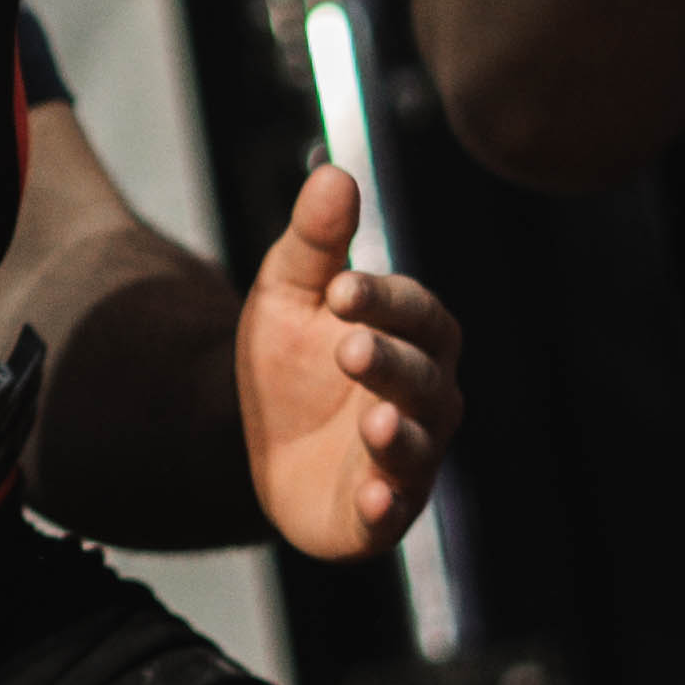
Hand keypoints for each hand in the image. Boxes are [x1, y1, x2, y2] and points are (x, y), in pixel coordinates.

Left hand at [229, 160, 462, 565]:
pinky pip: (393, 511)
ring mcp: (408, 457)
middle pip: (425, 377)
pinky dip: (385, 504)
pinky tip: (370, 497)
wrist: (258, 443)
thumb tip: (333, 173)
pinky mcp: (381, 511)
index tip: (342, 290)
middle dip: (391, 362)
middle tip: (351, 348)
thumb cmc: (293, 359)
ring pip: (418, 444)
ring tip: (374, 422)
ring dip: (399, 434)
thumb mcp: (290, 293)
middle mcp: (426, 396)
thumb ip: (315, 240)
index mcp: (414, 336)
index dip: (385, 301)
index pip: (416, 312)